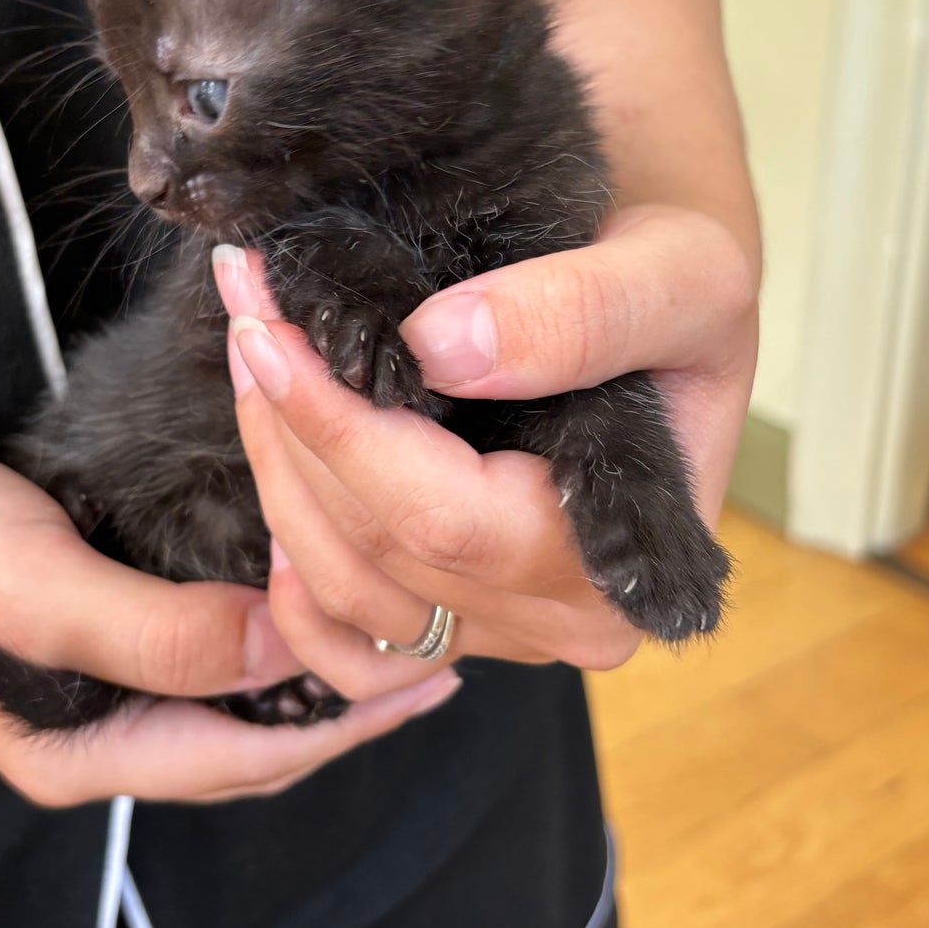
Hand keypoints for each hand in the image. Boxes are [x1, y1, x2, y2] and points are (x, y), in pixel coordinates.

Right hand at [0, 418, 459, 806]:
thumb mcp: (43, 590)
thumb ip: (162, 635)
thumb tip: (283, 655)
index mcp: (84, 749)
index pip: (251, 756)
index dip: (350, 722)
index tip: (430, 675)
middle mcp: (96, 728)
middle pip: (250, 737)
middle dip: (346, 706)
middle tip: (433, 659)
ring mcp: (90, 682)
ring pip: (230, 698)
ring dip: (309, 672)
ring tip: (385, 636)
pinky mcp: (88, 626)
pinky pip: (198, 650)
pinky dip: (258, 635)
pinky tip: (293, 599)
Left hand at [213, 202, 755, 702]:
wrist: (662, 307)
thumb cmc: (680, 290)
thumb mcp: (678, 274)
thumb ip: (581, 313)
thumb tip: (441, 349)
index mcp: (621, 555)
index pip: (441, 516)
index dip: (336, 425)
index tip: (267, 322)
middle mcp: (565, 618)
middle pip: (376, 550)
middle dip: (290, 424)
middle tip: (248, 305)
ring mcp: (506, 631)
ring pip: (342, 590)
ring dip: (278, 471)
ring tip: (256, 356)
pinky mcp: (462, 624)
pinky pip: (350, 653)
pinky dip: (293, 590)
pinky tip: (280, 485)